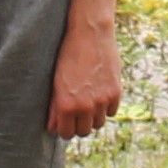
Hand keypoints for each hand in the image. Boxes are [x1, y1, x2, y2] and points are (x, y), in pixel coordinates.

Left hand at [48, 20, 123, 138]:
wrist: (89, 34)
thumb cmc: (67, 55)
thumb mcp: (56, 81)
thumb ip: (54, 107)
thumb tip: (52, 128)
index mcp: (66, 105)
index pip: (67, 134)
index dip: (65, 128)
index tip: (65, 121)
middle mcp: (85, 106)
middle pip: (84, 131)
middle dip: (79, 124)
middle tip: (76, 112)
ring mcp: (102, 100)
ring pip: (99, 123)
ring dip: (93, 116)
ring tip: (88, 101)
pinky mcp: (115, 92)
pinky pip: (111, 112)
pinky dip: (106, 107)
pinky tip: (99, 94)